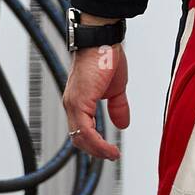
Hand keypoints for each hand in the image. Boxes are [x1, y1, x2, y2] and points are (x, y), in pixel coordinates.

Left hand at [62, 42, 128, 160]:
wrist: (102, 38)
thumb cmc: (106, 55)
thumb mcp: (116, 88)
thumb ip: (117, 106)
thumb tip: (123, 125)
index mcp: (79, 100)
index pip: (81, 131)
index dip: (94, 144)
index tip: (109, 151)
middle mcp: (72, 104)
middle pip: (78, 139)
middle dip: (95, 151)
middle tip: (111, 156)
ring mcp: (73, 103)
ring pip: (80, 138)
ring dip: (97, 151)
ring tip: (112, 155)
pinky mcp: (79, 102)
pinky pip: (86, 131)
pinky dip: (98, 144)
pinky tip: (110, 149)